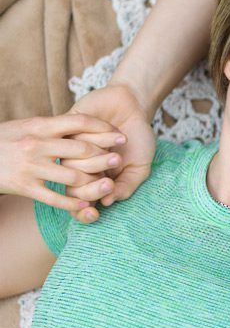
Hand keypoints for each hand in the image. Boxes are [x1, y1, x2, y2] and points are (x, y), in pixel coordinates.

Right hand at [0, 115, 124, 210]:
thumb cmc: (5, 140)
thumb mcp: (27, 126)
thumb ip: (52, 127)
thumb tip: (81, 122)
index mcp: (39, 126)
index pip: (79, 122)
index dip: (103, 127)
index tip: (118, 133)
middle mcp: (36, 145)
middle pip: (81, 150)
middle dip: (104, 155)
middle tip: (119, 159)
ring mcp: (31, 167)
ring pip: (73, 177)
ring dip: (94, 182)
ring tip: (109, 185)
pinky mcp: (25, 187)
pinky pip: (55, 198)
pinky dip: (74, 204)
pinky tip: (88, 205)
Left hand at [67, 84, 155, 221]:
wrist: (135, 108)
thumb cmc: (138, 140)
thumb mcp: (139, 169)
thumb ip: (126, 187)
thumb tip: (106, 202)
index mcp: (96, 181)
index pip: (80, 204)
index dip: (83, 213)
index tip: (94, 215)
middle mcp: (80, 168)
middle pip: (73, 189)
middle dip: (93, 188)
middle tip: (111, 180)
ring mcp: (71, 149)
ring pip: (73, 165)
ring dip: (100, 158)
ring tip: (118, 146)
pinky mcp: (68, 128)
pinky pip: (75, 140)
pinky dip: (98, 137)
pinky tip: (112, 131)